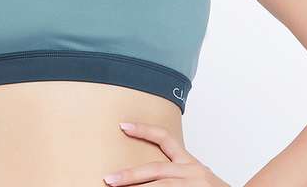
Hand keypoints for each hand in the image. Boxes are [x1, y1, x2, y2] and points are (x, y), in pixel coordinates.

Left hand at [102, 121, 230, 185]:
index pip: (165, 139)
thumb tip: (145, 178)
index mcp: (191, 164)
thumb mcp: (197, 180)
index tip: (123, 125)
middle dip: (129, 174)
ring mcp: (194, 185)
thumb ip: (175, 174)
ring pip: (160, 186)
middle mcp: (193, 172)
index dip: (143, 130)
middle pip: (155, 169)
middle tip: (109, 179)